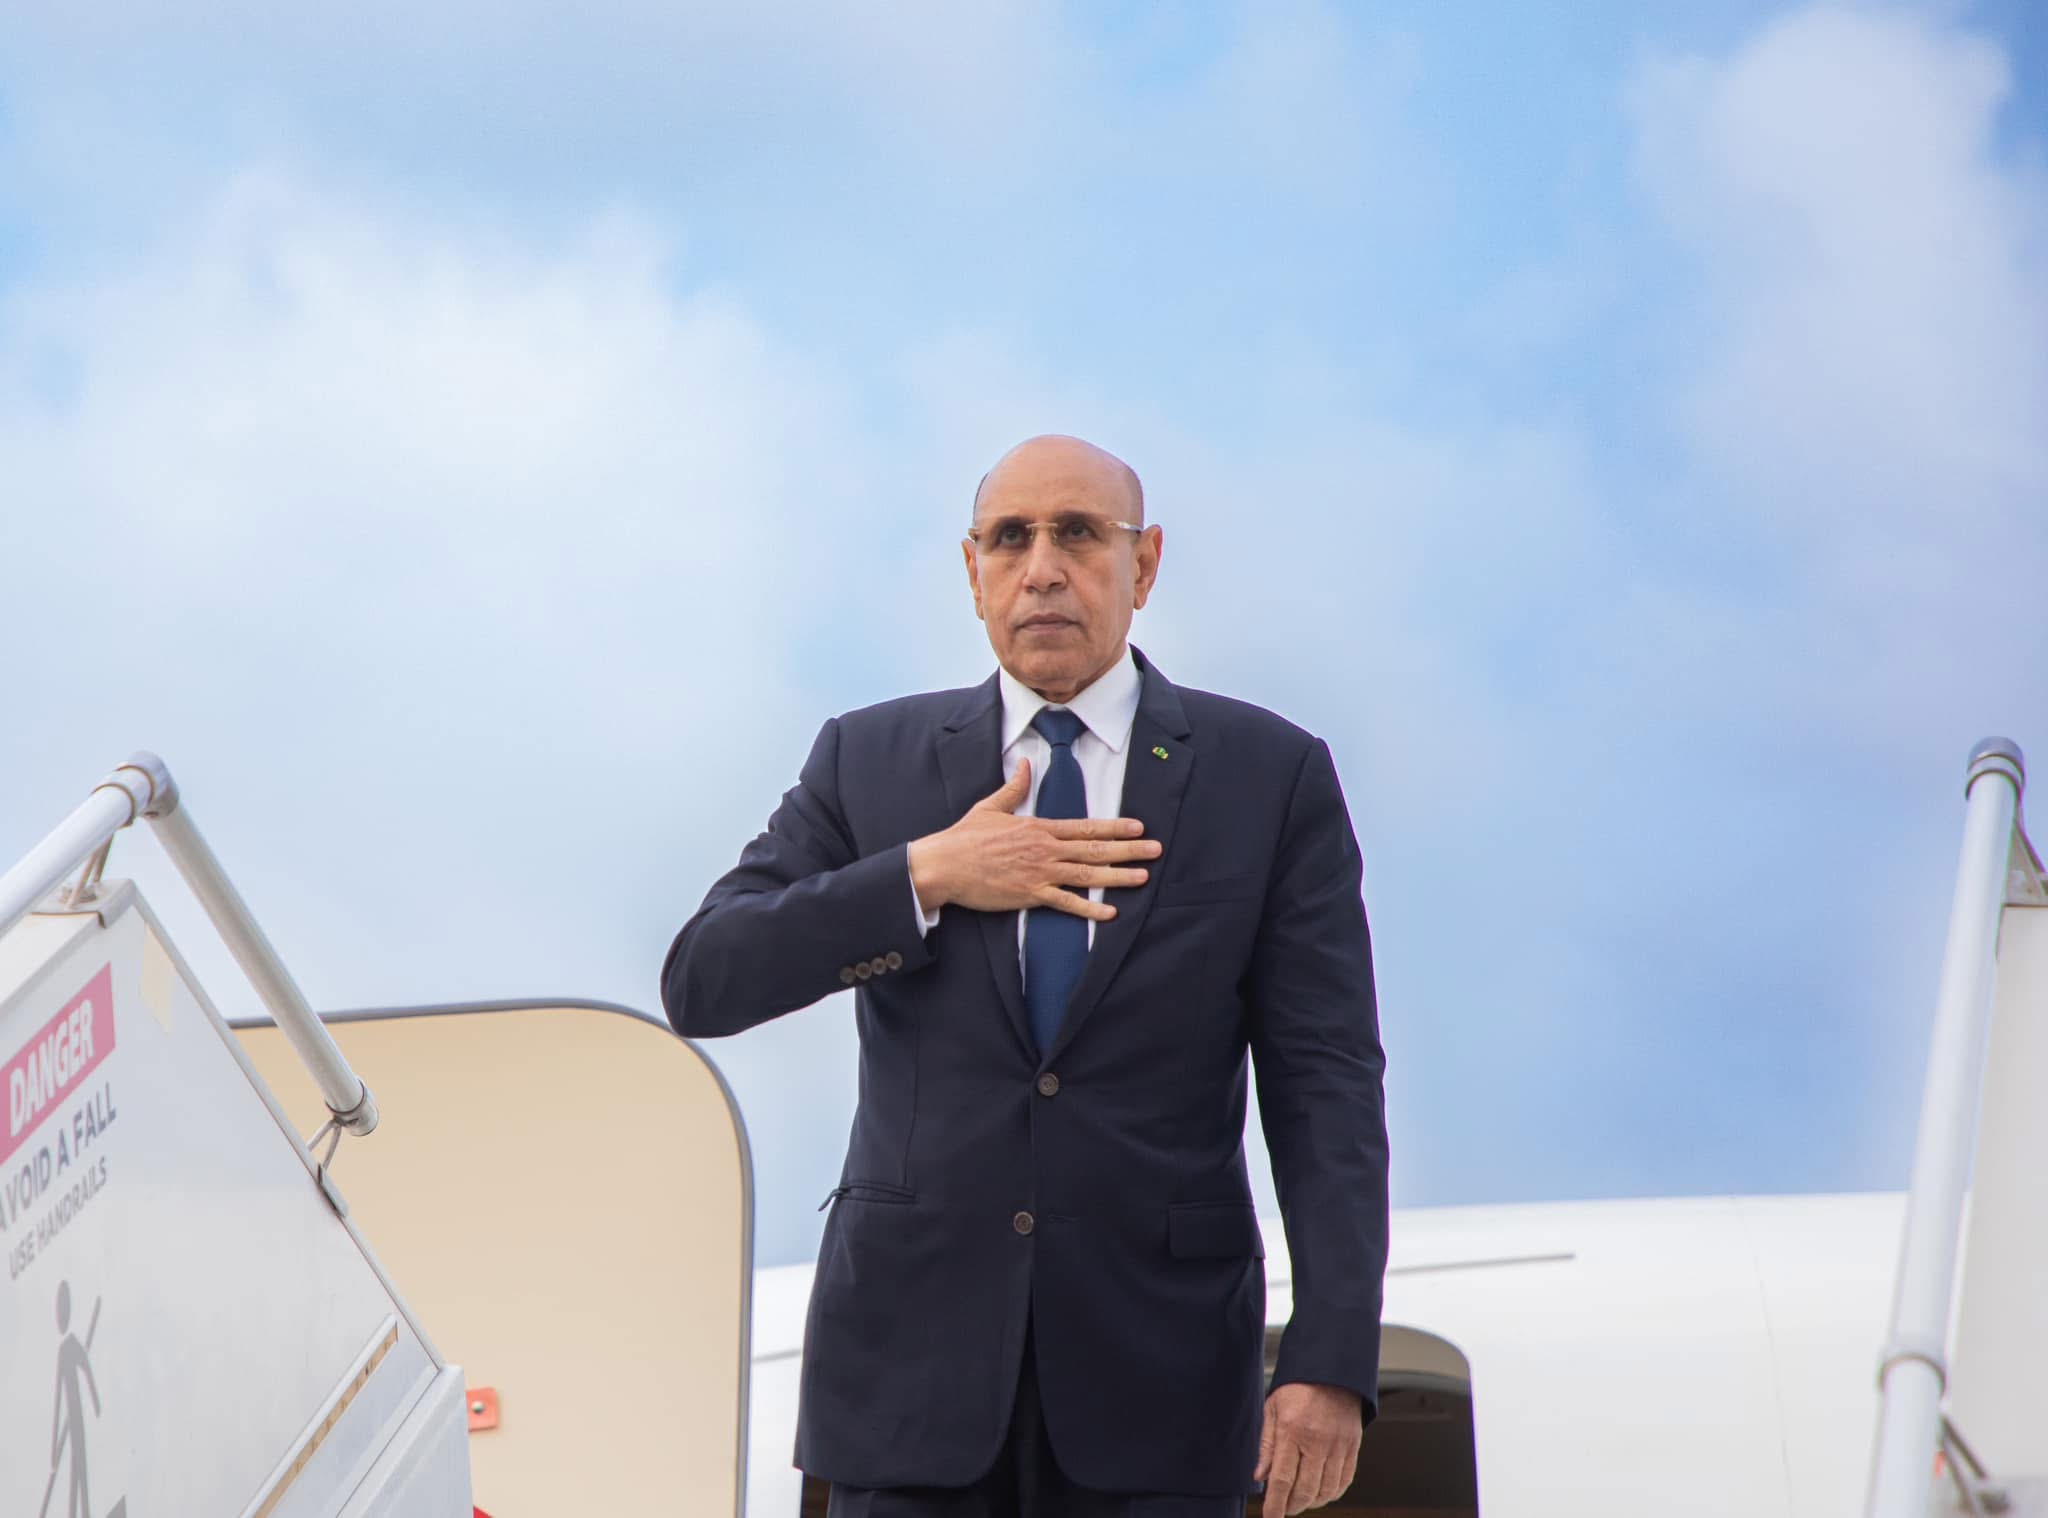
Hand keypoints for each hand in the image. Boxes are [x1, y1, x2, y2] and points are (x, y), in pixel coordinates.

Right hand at [906, 759, 1160, 919]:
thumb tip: (1023, 764)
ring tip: (1143, 877)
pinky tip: (1109, 913)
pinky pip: (1065, 903)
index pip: (1085, 826)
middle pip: (1094, 848)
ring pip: (1086, 874)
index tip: (1138, 827)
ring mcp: (1039, 872)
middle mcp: (1044, 849)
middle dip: (1128, 849)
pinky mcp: (1029, 894)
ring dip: (1118, 876)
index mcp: (1038, 827)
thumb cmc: (964, 838)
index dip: (1114, 827)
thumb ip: (1013, 787)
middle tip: (1156, 849)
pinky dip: (1089, 908)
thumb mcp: (990, 807)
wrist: (944, 865)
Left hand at [1255, 1382, 1361, 1514]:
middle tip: (1283, 1507)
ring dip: (1312, 1503)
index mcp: (1292, 1431)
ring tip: (1300, 1500)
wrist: (1332, 1369)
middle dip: (1292, 1506)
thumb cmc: (1298, 1386)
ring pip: (1326, 1491)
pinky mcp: (1353, 1446)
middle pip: (1305, 1491)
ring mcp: (1338, 1445)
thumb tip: (1260, 1477)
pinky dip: (1332, 1494)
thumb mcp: (1272, 1409)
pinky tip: (1321, 1493)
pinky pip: (1344, 1481)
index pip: (1282, 1479)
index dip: (1275, 1505)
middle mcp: (1317, 1441)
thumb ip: (1267, 1445)